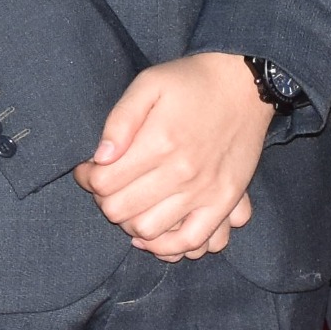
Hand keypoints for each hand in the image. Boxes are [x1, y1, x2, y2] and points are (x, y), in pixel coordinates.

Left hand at [74, 54, 275, 259]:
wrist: (243, 84)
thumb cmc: (191, 82)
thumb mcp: (149, 83)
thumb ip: (120, 120)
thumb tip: (100, 157)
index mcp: (159, 142)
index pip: (103, 183)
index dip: (87, 178)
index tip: (88, 169)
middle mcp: (182, 172)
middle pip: (120, 211)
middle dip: (103, 200)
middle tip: (107, 186)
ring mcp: (205, 191)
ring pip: (148, 231)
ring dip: (128, 223)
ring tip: (129, 204)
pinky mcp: (224, 201)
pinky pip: (192, 241)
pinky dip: (167, 247)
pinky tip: (151, 235)